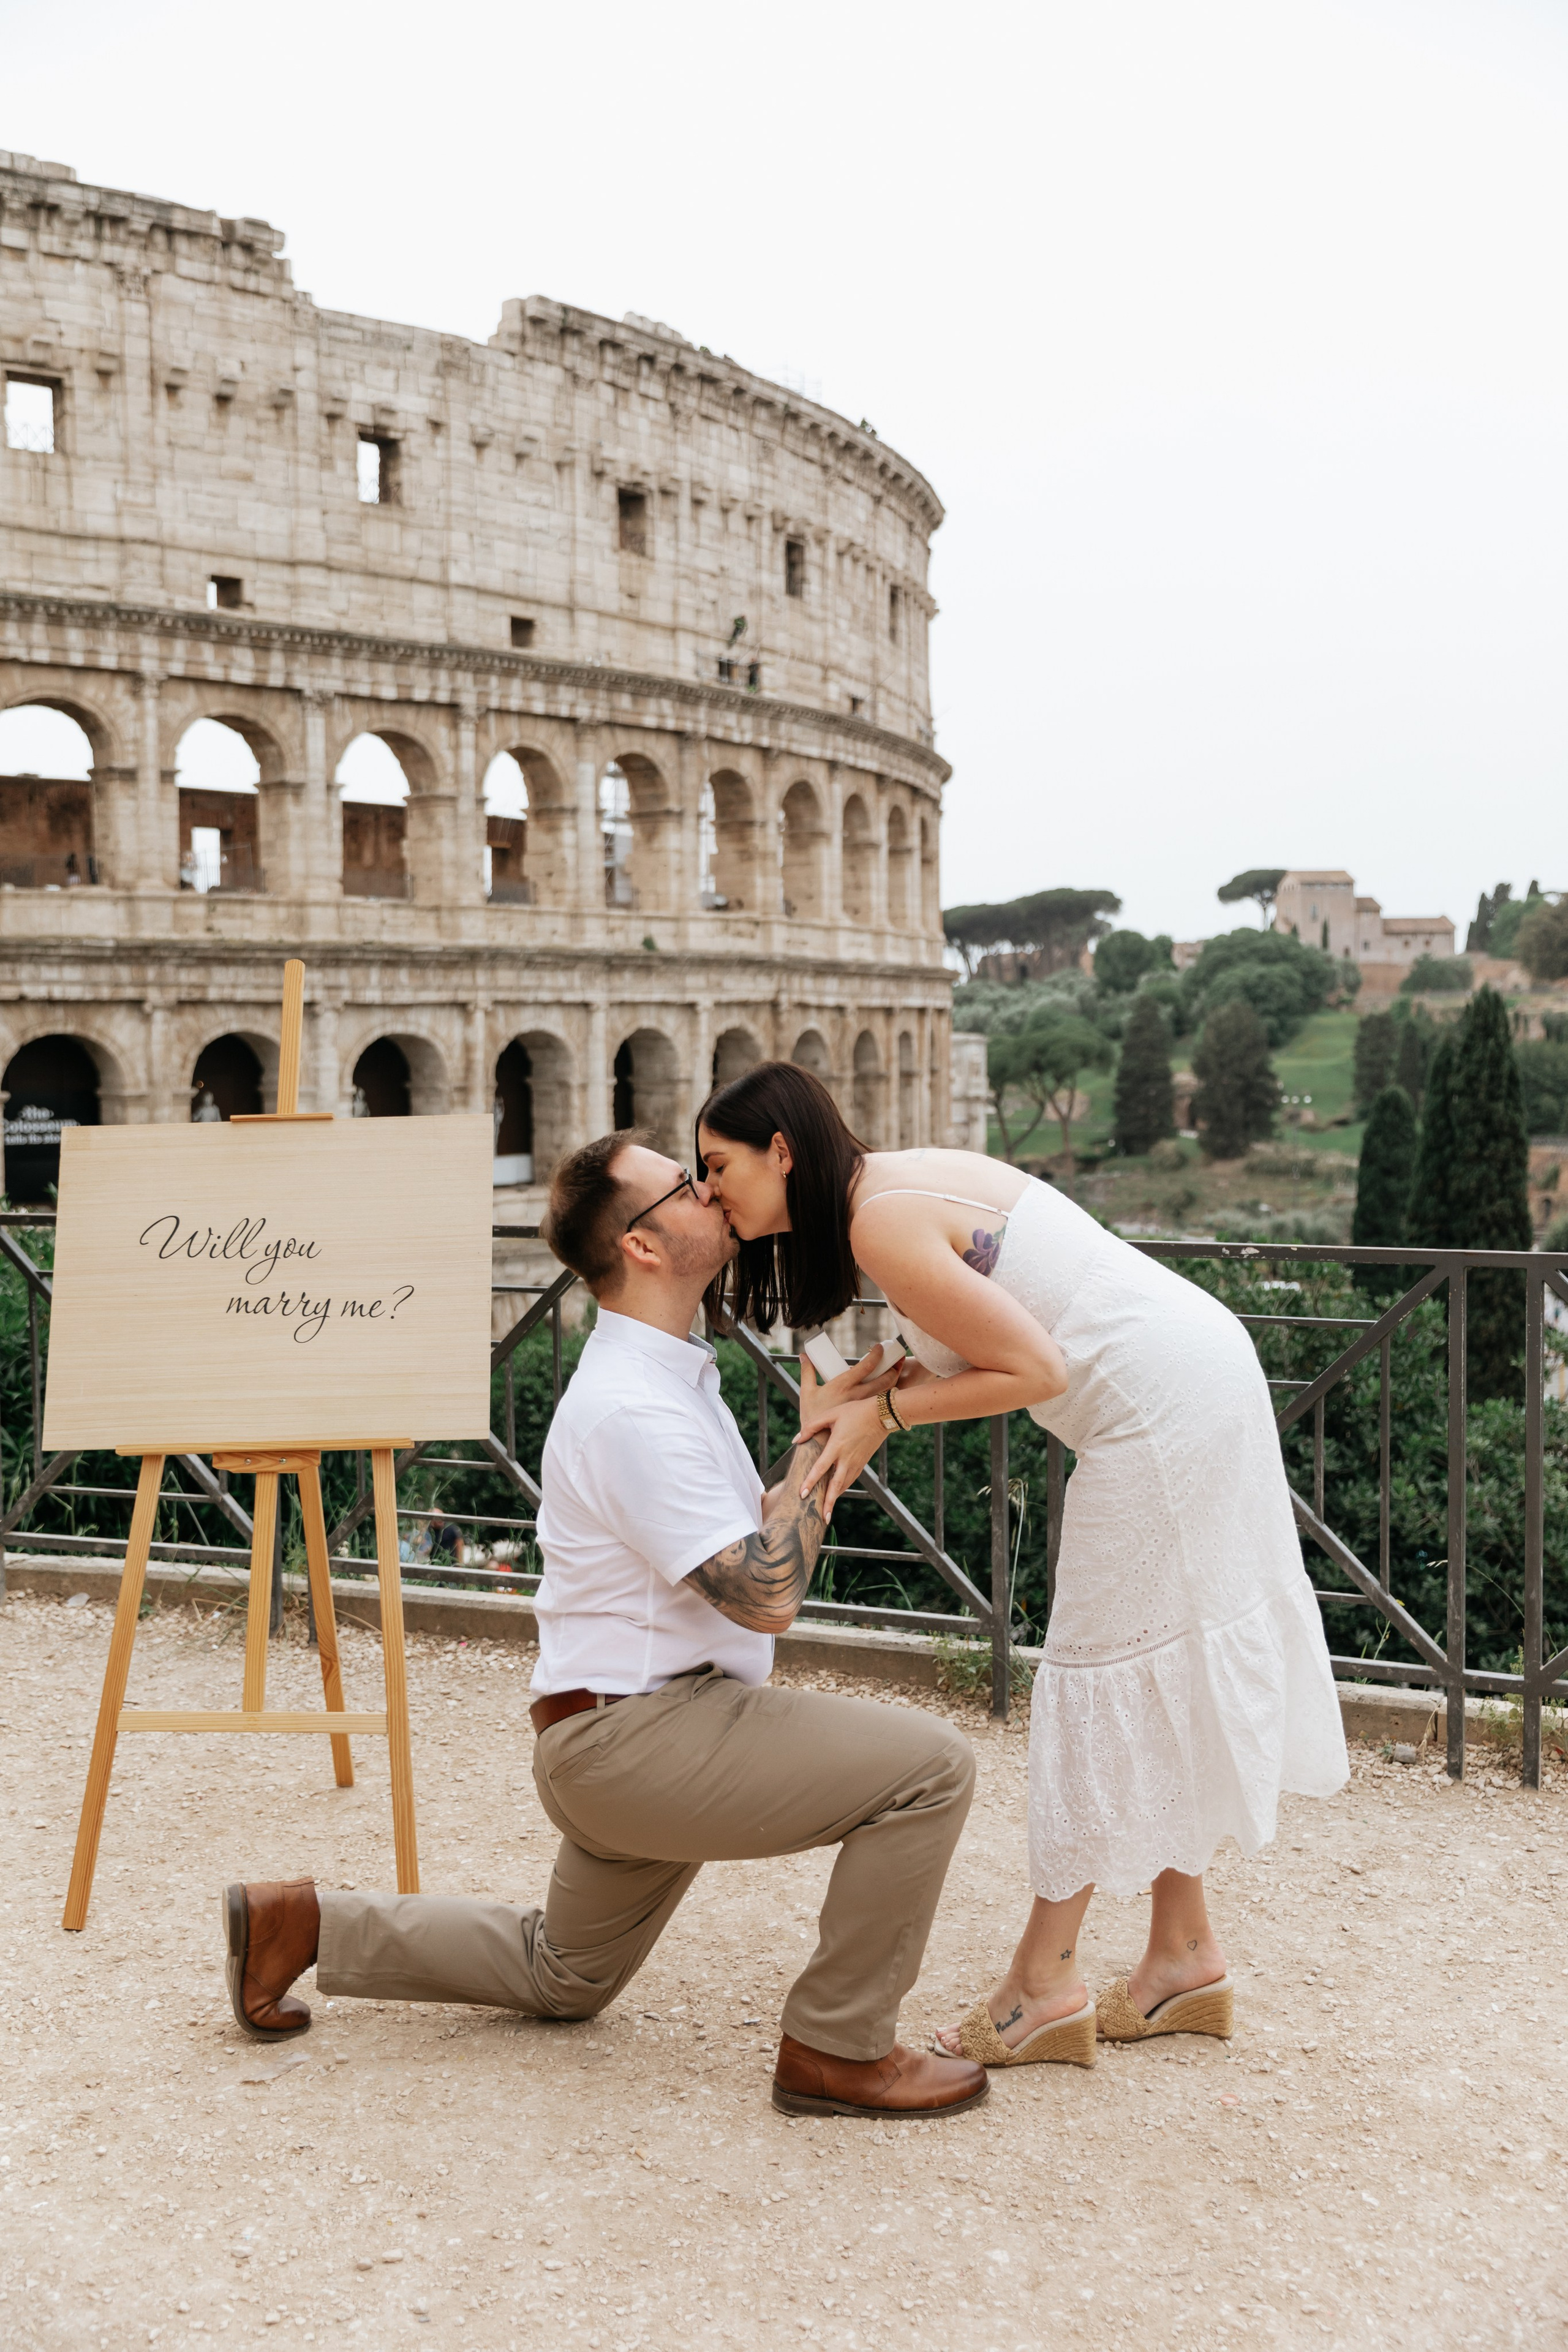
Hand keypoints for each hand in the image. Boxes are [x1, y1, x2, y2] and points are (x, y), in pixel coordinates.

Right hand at [794, 1342, 900, 1441]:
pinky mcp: (867, 1417)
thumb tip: (803, 1357)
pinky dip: (889, 1396)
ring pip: (886, 1392)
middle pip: (884, 1379)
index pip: (866, 1366)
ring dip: (894, 1380)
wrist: (818, 1443)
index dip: (877, 1354)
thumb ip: (807, 1372)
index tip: (880, 1347)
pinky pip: (882, 1404)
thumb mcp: (806, 1392)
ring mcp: (864, 1407)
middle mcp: (857, 1395)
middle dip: (894, 1367)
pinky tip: (890, 1393)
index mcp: (844, 1385)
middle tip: (896, 1360)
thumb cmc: (811, 1416)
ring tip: (896, 1372)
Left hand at [795, 1396, 886, 1524]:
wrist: (882, 1415)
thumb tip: (796, 1440)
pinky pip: (850, 1480)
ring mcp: (856, 1463)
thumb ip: (811, 1427)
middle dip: (828, 1503)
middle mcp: (847, 1458)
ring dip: (835, 1499)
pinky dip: (842, 1489)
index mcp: (837, 1446)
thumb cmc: (855, 1412)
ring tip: (827, 1513)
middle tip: (822, 1519)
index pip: (820, 1468)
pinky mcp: (862, 1463)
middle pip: (836, 1486)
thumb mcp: (831, 1414)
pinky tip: (837, 1494)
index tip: (802, 1494)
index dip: (810, 1482)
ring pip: (844, 1485)